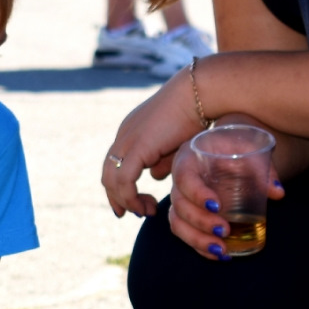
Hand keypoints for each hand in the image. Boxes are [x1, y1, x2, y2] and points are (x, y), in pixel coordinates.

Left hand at [100, 68, 207, 219]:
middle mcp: (123, 136)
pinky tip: (146, 206)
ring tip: (147, 212)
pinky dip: (130, 198)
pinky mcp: (137, 147)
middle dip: (118, 199)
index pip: (114, 165)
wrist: (200, 94)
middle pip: (108, 175)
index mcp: (131, 132)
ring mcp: (127, 140)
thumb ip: (163, 161)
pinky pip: (124, 180)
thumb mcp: (176, 144)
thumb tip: (155, 176)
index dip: (120, 189)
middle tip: (136, 214)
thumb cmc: (196, 114)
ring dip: (126, 202)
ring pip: (111, 180)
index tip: (133, 206)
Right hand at [165, 141, 286, 260]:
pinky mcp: (188, 215)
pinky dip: (200, 247)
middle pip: (180, 206)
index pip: (185, 178)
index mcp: (189, 159)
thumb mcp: (250, 148)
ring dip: (197, 240)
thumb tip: (278, 193)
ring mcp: (182, 199)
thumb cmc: (237, 146)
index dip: (197, 194)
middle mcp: (180, 180)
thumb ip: (263, 168)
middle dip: (201, 223)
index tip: (217, 206)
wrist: (228, 149)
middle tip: (225, 231)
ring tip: (222, 250)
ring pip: (178, 224)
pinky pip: (186, 233)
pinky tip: (219, 255)